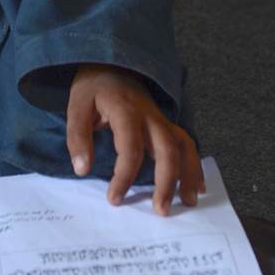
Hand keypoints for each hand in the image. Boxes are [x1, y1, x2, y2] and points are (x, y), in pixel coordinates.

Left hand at [66, 64, 203, 210]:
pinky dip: (195, 164)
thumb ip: (78, 137)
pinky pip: (186, 143)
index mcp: (126, 110)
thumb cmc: (93, 89)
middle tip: (161, 210)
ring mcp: (162, 119)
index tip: (114, 199)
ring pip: (184, 146)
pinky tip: (198, 186)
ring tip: (188, 202)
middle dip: (167, 181)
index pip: (131, 148)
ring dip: (189, 174)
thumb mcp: (77, 106)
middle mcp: (150, 116)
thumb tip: (81, 169)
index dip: (124, 177)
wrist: (111, 64)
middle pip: (167, 149)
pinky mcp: (166, 124)